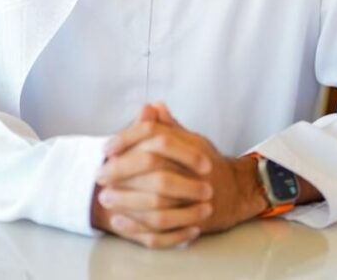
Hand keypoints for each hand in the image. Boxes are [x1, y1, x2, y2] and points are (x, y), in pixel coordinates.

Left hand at [94, 104, 266, 246]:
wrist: (237, 192)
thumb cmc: (208, 164)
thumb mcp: (192, 139)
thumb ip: (169, 127)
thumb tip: (150, 106)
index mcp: (193, 146)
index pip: (156, 136)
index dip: (127, 140)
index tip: (106, 148)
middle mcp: (196, 171)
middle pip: (154, 168)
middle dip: (122, 172)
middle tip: (99, 175)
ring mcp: (197, 198)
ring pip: (157, 201)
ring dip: (127, 200)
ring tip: (104, 199)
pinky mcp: (194, 222)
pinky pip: (163, 229)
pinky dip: (139, 226)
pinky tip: (120, 221)